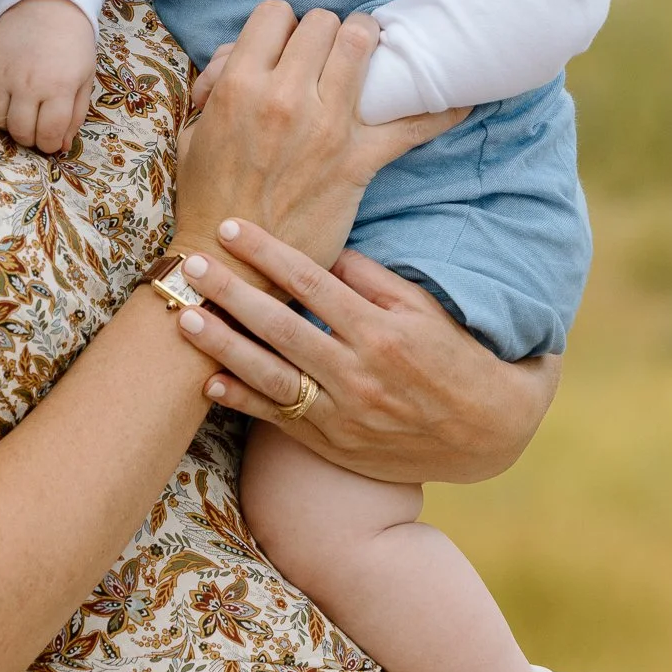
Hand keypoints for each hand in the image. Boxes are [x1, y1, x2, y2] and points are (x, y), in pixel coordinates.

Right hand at [0, 0, 98, 152]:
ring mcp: (1, 72)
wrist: (47, 4)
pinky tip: (5, 91)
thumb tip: (60, 146)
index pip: (47, 135)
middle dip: (29, 137)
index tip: (50, 140)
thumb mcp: (84, 79)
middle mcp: (27, 82)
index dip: (49, 145)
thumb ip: (74, 116)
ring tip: (20, 108)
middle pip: (19, 132)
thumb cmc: (72, 44)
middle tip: (35, 126)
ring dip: (8, 121)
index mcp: (58, 87)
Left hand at [167, 222, 559, 484]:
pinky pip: (280, 421)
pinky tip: (209, 382)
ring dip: (223, 346)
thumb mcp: (425, 309)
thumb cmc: (457, 356)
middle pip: (280, 326)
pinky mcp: (335, 444)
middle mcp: (358, 374)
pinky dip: (243, 402)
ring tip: (184, 319)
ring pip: (270, 376)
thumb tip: (325, 252)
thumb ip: (373, 280)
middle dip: (231, 293)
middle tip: (191, 264)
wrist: (488, 433)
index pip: (311, 282)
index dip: (268, 253)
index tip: (232, 227)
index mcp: (381, 332)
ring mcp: (344, 414)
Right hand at [171, 0, 461, 276]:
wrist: (229, 263)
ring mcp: (326, 127)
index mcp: (239, 85)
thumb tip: (241, 52)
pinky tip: (460, 97)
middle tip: (329, 53)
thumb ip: (219, 80)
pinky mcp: (357, 161)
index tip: (289, 44)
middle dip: (327, 32)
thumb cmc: (208, 195)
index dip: (284, 25)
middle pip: (324, 22)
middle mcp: (285, 96)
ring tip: (374, 57)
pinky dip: (441, 110)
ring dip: (371, 44)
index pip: (276, 13)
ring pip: (362, 43)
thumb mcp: (196, 129)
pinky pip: (413, 123)